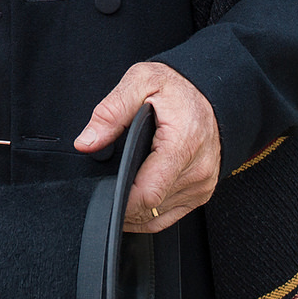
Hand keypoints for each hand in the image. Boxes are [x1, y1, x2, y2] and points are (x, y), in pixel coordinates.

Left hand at [74, 61, 221, 233]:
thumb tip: (86, 142)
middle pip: (150, 207)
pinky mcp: (202, 191)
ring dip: (135, 209)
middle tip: (106, 185)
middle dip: (123, 202)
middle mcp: (197, 168)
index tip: (102, 193)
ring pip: (157, 216)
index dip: (120, 200)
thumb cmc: (178, 86)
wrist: (211, 90)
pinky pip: (169, 216)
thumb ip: (111, 112)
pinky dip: (149, 214)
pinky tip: (134, 201)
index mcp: (182, 144)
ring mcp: (202, 183)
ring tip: (121, 187)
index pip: (148, 193)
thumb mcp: (140, 82)